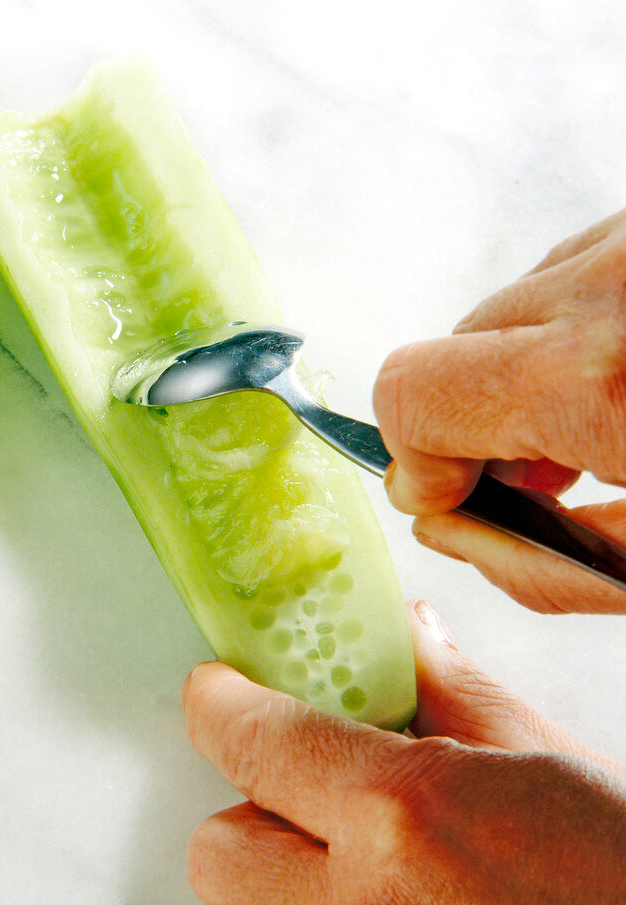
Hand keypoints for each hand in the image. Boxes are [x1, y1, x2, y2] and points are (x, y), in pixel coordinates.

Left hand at [183, 599, 625, 904]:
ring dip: (287, 872)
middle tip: (320, 787)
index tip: (222, 689)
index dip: (223, 702)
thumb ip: (456, 696)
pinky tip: (406, 895)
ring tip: (379, 856)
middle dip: (255, 805)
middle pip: (219, 848)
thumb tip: (407, 638)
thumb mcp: (553, 766)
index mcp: (405, 820)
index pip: (252, 741)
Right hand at [372, 208, 625, 612]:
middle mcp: (610, 280)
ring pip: (510, 305)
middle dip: (482, 417)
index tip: (463, 493)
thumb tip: (447, 524)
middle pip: (451, 346)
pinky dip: (581, 324)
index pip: (410, 393)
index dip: (418, 458)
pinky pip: (570, 269)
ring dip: (533, 367)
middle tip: (558, 464)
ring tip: (613, 417)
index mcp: (599, 377)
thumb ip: (540, 565)